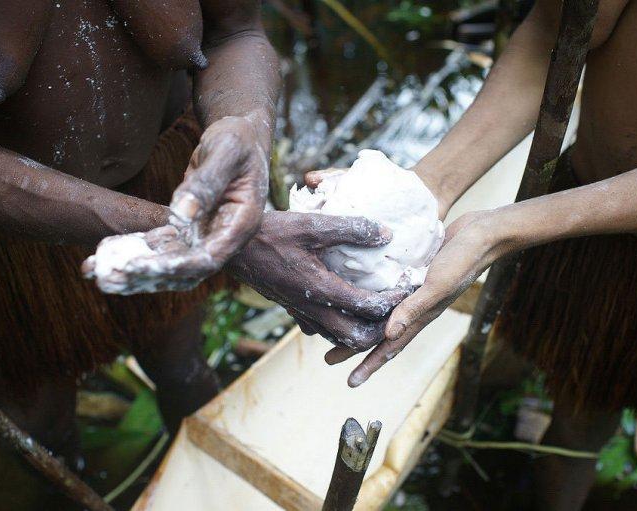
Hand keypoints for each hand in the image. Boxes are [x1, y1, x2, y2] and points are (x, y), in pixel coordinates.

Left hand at [89, 116, 268, 292]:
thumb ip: (207, 181)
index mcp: (241, 224)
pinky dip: (136, 252)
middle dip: (147, 276)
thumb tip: (183, 214)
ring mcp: (205, 235)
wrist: (239, 138)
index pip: (208, 259)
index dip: (174, 266)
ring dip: (137, 271)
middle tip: (108, 279)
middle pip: (186, 271)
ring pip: (170, 264)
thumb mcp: (227, 152)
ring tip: (98, 273)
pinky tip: (104, 254)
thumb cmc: (238, 140)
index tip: (139, 266)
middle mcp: (223, 238)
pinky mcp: (188, 229)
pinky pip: (161, 247)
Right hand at [227, 211, 410, 349]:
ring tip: (377, 309)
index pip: (369, 308)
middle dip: (383, 328)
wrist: (230, 247)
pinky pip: (321, 330)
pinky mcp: (292, 310)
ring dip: (362, 330)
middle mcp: (312, 309)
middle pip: (358, 338)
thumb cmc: (269, 231)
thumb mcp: (311, 223)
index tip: (407, 284)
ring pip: (339, 339)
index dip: (394, 300)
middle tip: (396, 306)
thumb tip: (386, 234)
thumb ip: (351, 228)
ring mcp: (300, 313)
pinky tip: (346, 304)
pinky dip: (339, 325)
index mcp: (321, 290)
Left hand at [325, 209, 520, 385]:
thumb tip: (387, 335)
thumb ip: (415, 308)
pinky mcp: (410, 269)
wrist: (483, 233)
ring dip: (359, 320)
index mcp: (421, 315)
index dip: (370, 365)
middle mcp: (414, 305)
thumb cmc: (464, 260)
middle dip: (355, 347)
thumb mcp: (438, 285)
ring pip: (380, 311)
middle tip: (328, 358)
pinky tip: (353, 286)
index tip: (350, 382)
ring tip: (336, 324)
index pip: (390, 347)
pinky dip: (370, 292)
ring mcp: (412, 288)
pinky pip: (385, 286)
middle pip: (379, 333)